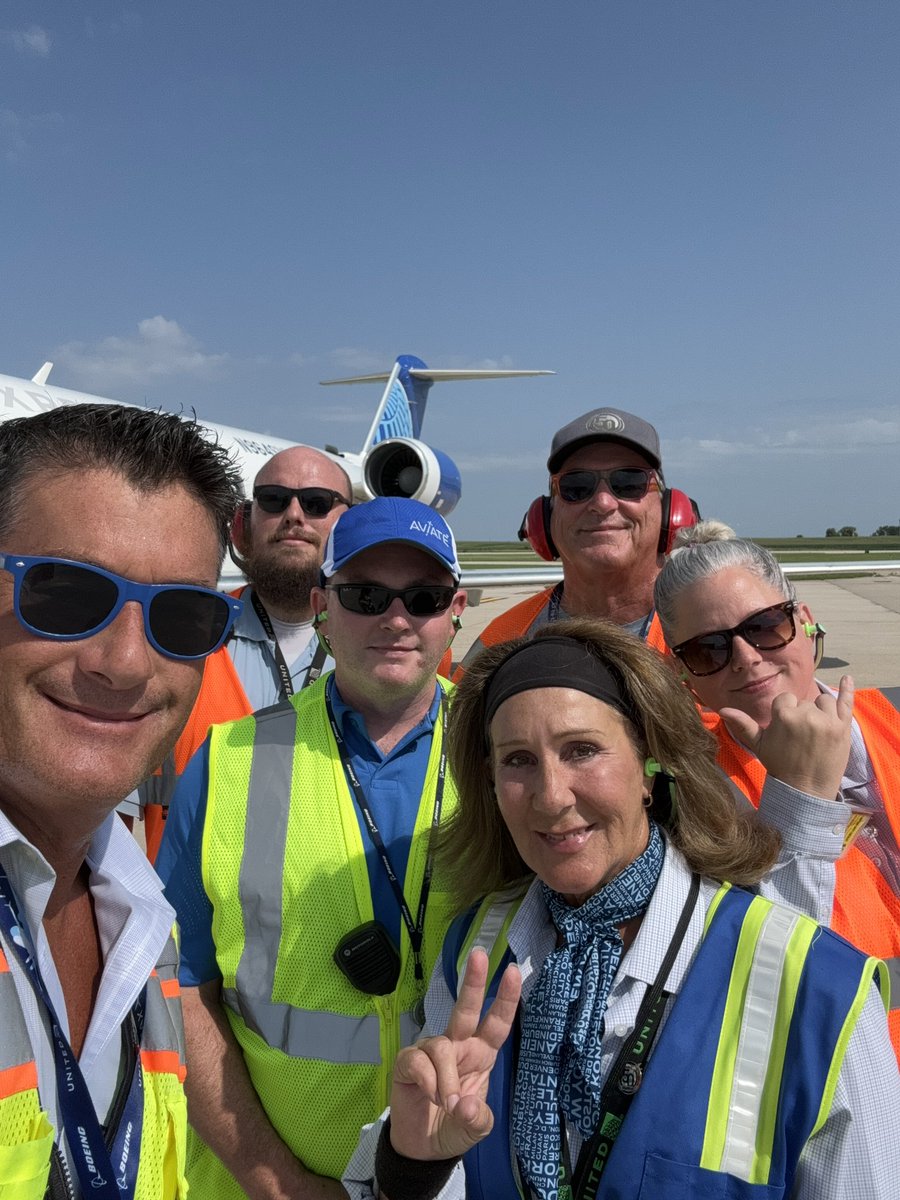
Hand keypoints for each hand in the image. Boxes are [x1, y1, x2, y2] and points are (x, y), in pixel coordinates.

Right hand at [388, 948, 521, 1161]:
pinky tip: (430, 1097)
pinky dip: (428, 1083)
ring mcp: (431, 1051)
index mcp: (481, 1054)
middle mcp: (458, 1045)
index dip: (506, 999)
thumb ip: (476, 1120)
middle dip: (474, 981)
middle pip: (466, 1009)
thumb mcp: (474, 1130)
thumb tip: (466, 1104)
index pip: (497, 1023)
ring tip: (447, 1103)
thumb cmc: (453, 1127)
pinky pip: (419, 1062)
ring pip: (441, 1047)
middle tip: (480, 955)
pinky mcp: (408, 1062)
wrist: (422, 1148)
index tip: (514, 971)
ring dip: (447, 1080)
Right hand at [721, 675, 854, 799]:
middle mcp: (806, 714)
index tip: (787, 731)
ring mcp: (827, 720)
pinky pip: (846, 702)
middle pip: (805, 702)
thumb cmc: (780, 766)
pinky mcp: (843, 727)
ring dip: (821, 710)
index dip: (785, 713)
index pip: (786, 699)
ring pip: (824, 701)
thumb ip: (743, 724)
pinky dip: (847, 689)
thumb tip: (723, 709)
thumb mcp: (759, 745)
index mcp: (784, 716)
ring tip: (817, 730)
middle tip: (802, 738)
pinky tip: (847, 678)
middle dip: (803, 714)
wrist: (805, 790)